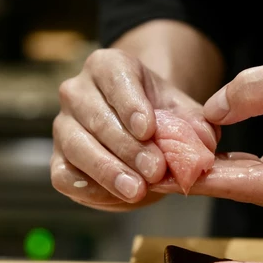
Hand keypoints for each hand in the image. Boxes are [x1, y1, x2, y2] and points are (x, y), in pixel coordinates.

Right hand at [51, 48, 217, 210]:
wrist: (141, 134)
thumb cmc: (160, 117)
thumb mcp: (184, 113)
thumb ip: (196, 124)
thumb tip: (204, 144)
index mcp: (108, 66)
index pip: (115, 79)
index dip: (131, 105)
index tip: (147, 129)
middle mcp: (77, 91)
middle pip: (97, 117)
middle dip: (128, 148)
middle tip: (155, 170)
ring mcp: (63, 125)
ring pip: (78, 146)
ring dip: (109, 171)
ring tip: (137, 190)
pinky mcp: (57, 159)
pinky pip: (64, 175)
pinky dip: (90, 188)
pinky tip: (116, 196)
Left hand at [151, 45, 262, 225]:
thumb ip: (251, 91)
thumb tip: (206, 112)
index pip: (242, 182)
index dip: (196, 174)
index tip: (156, 170)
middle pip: (242, 188)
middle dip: (199, 169)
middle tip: (151, 157)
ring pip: (249, 185)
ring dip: (214, 167)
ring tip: (168, 151)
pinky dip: (236, 165)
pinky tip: (202, 151)